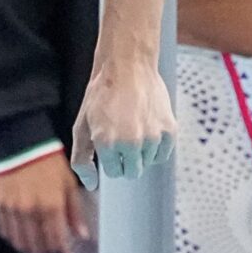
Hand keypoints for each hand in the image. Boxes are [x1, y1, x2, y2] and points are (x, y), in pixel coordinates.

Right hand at [0, 151, 89, 252]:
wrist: (20, 144)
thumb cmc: (47, 162)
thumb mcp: (69, 184)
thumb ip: (75, 212)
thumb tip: (81, 234)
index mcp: (51, 206)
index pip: (56, 242)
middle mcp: (30, 211)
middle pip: (39, 247)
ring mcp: (13, 210)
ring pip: (21, 244)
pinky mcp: (0, 206)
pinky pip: (7, 233)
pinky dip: (16, 242)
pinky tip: (24, 243)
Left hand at [70, 62, 174, 189]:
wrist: (128, 67)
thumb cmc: (101, 97)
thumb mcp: (81, 126)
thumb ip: (82, 159)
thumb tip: (92, 185)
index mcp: (107, 143)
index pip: (114, 173)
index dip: (110, 158)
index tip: (109, 141)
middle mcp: (131, 143)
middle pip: (132, 172)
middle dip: (125, 160)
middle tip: (122, 136)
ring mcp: (153, 137)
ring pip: (148, 163)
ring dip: (141, 151)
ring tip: (133, 125)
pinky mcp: (170, 130)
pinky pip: (163, 155)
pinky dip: (156, 147)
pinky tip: (147, 128)